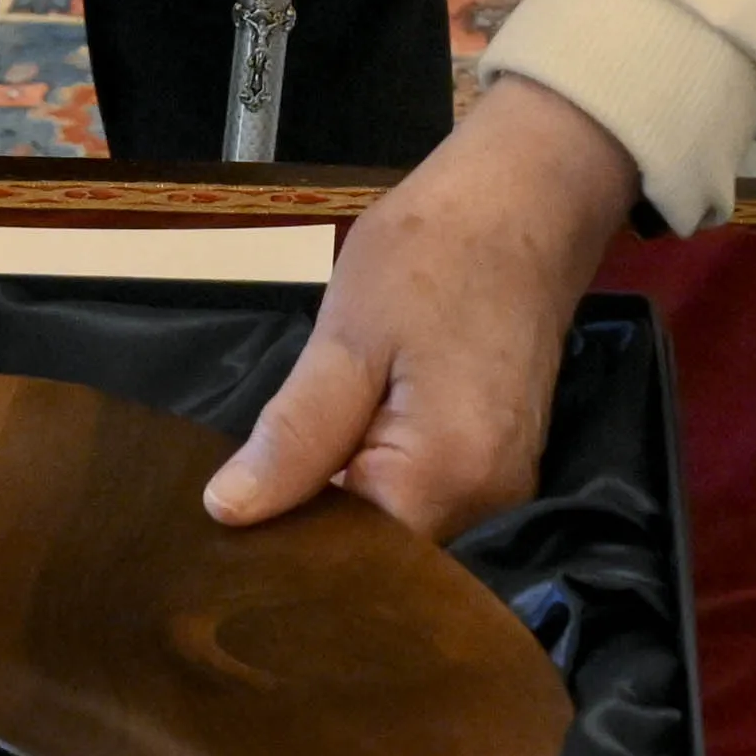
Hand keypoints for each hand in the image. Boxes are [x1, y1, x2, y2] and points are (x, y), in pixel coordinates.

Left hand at [204, 78, 640, 542]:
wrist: (527, 197)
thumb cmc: (434, 251)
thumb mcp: (347, 336)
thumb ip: (296, 435)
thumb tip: (230, 512)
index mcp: (446, 476)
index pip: (348, 557)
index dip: (285, 544)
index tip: (228, 525)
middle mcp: (487, 501)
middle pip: (380, 548)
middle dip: (315, 522)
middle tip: (245, 486)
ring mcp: (501, 483)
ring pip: (400, 520)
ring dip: (346, 493)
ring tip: (291, 455)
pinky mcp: (500, 458)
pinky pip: (426, 491)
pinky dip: (379, 472)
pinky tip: (344, 437)